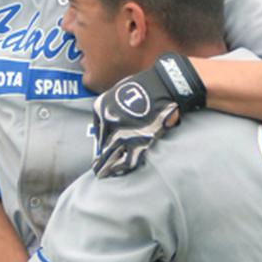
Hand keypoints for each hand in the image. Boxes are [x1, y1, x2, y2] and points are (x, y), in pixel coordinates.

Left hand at [92, 53, 204, 177]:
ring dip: (106, 168)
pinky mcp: (138, 143)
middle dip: (100, 160)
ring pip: (110, 156)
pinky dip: (121, 169)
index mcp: (101, 109)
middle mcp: (109, 122)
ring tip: (103, 175)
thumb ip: (113, 109)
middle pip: (102, 146)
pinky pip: (126, 161)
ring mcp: (123, 134)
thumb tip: (112, 126)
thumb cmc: (145, 87)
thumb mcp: (119, 92)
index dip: (100, 144)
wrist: (164, 86)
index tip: (101, 152)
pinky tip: (117, 173)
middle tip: (97, 169)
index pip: (98, 132)